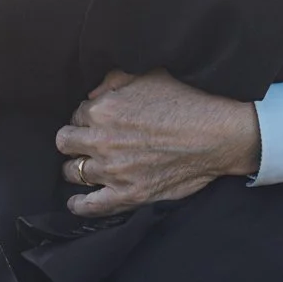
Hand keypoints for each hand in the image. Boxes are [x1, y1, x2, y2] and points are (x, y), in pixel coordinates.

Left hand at [55, 70, 261, 217]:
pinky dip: (79, 204)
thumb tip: (93, 94)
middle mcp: (101, 140)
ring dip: (77, 168)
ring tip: (84, 168)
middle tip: (86, 143)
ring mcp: (113, 171)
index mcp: (103, 110)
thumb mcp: (149, 76)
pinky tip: (77, 200)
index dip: (85, 118)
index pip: (76, 115)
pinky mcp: (128, 195)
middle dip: (74, 141)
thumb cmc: (187, 102)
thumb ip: (114, 80)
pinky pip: (90, 205)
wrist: (216, 135)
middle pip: (66, 143)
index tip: (96, 122)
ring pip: (73, 172)